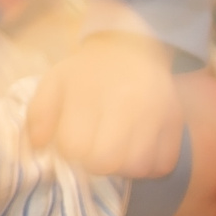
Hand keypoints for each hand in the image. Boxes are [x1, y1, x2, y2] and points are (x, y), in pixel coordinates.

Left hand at [27, 32, 182, 178]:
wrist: (130, 47)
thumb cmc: (87, 72)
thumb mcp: (54, 82)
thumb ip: (39, 115)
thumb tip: (39, 146)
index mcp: (89, 92)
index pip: (75, 146)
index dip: (69, 150)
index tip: (71, 139)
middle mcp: (126, 103)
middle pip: (108, 162)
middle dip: (95, 163)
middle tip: (93, 149)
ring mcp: (156, 113)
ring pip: (138, 167)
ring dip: (122, 168)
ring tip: (115, 149)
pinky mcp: (176, 122)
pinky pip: (163, 164)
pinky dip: (149, 166)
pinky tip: (136, 149)